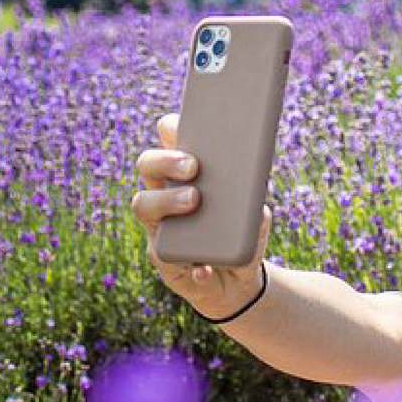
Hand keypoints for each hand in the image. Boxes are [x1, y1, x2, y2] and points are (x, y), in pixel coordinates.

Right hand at [131, 112, 269, 319]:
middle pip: (148, 164)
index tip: (182, 122)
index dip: (171, 127)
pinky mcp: (163, 258)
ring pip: (144, 205)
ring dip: (167, 201)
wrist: (238, 279)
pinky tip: (206, 267)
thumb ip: (254, 203)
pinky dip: (193, 263)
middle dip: (166, 159)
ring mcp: (159, 224)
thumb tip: (256, 204)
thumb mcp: (256, 213)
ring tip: (194, 200)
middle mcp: (165, 192)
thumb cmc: (243, 233)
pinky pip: (167, 256)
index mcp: (186, 172)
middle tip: (193, 166)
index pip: (169, 139)